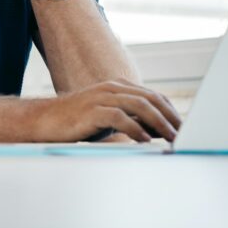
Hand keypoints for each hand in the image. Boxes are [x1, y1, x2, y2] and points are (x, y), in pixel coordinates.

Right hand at [12, 80, 181, 142]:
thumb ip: (130, 120)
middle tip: (184, 134)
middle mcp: (111, 88)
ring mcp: (101, 98)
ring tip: (171, 138)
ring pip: (139, 105)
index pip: (153, 96)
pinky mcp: (91, 111)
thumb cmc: (77, 123)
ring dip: (158, 123)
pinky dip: (135, 128)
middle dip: (170, 117)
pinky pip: (119, 117)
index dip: (171, 111)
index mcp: (117, 87)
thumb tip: (158, 130)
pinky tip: (145, 140)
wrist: (44, 121)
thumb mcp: (108, 119)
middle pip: (150, 98)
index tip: (184, 128)